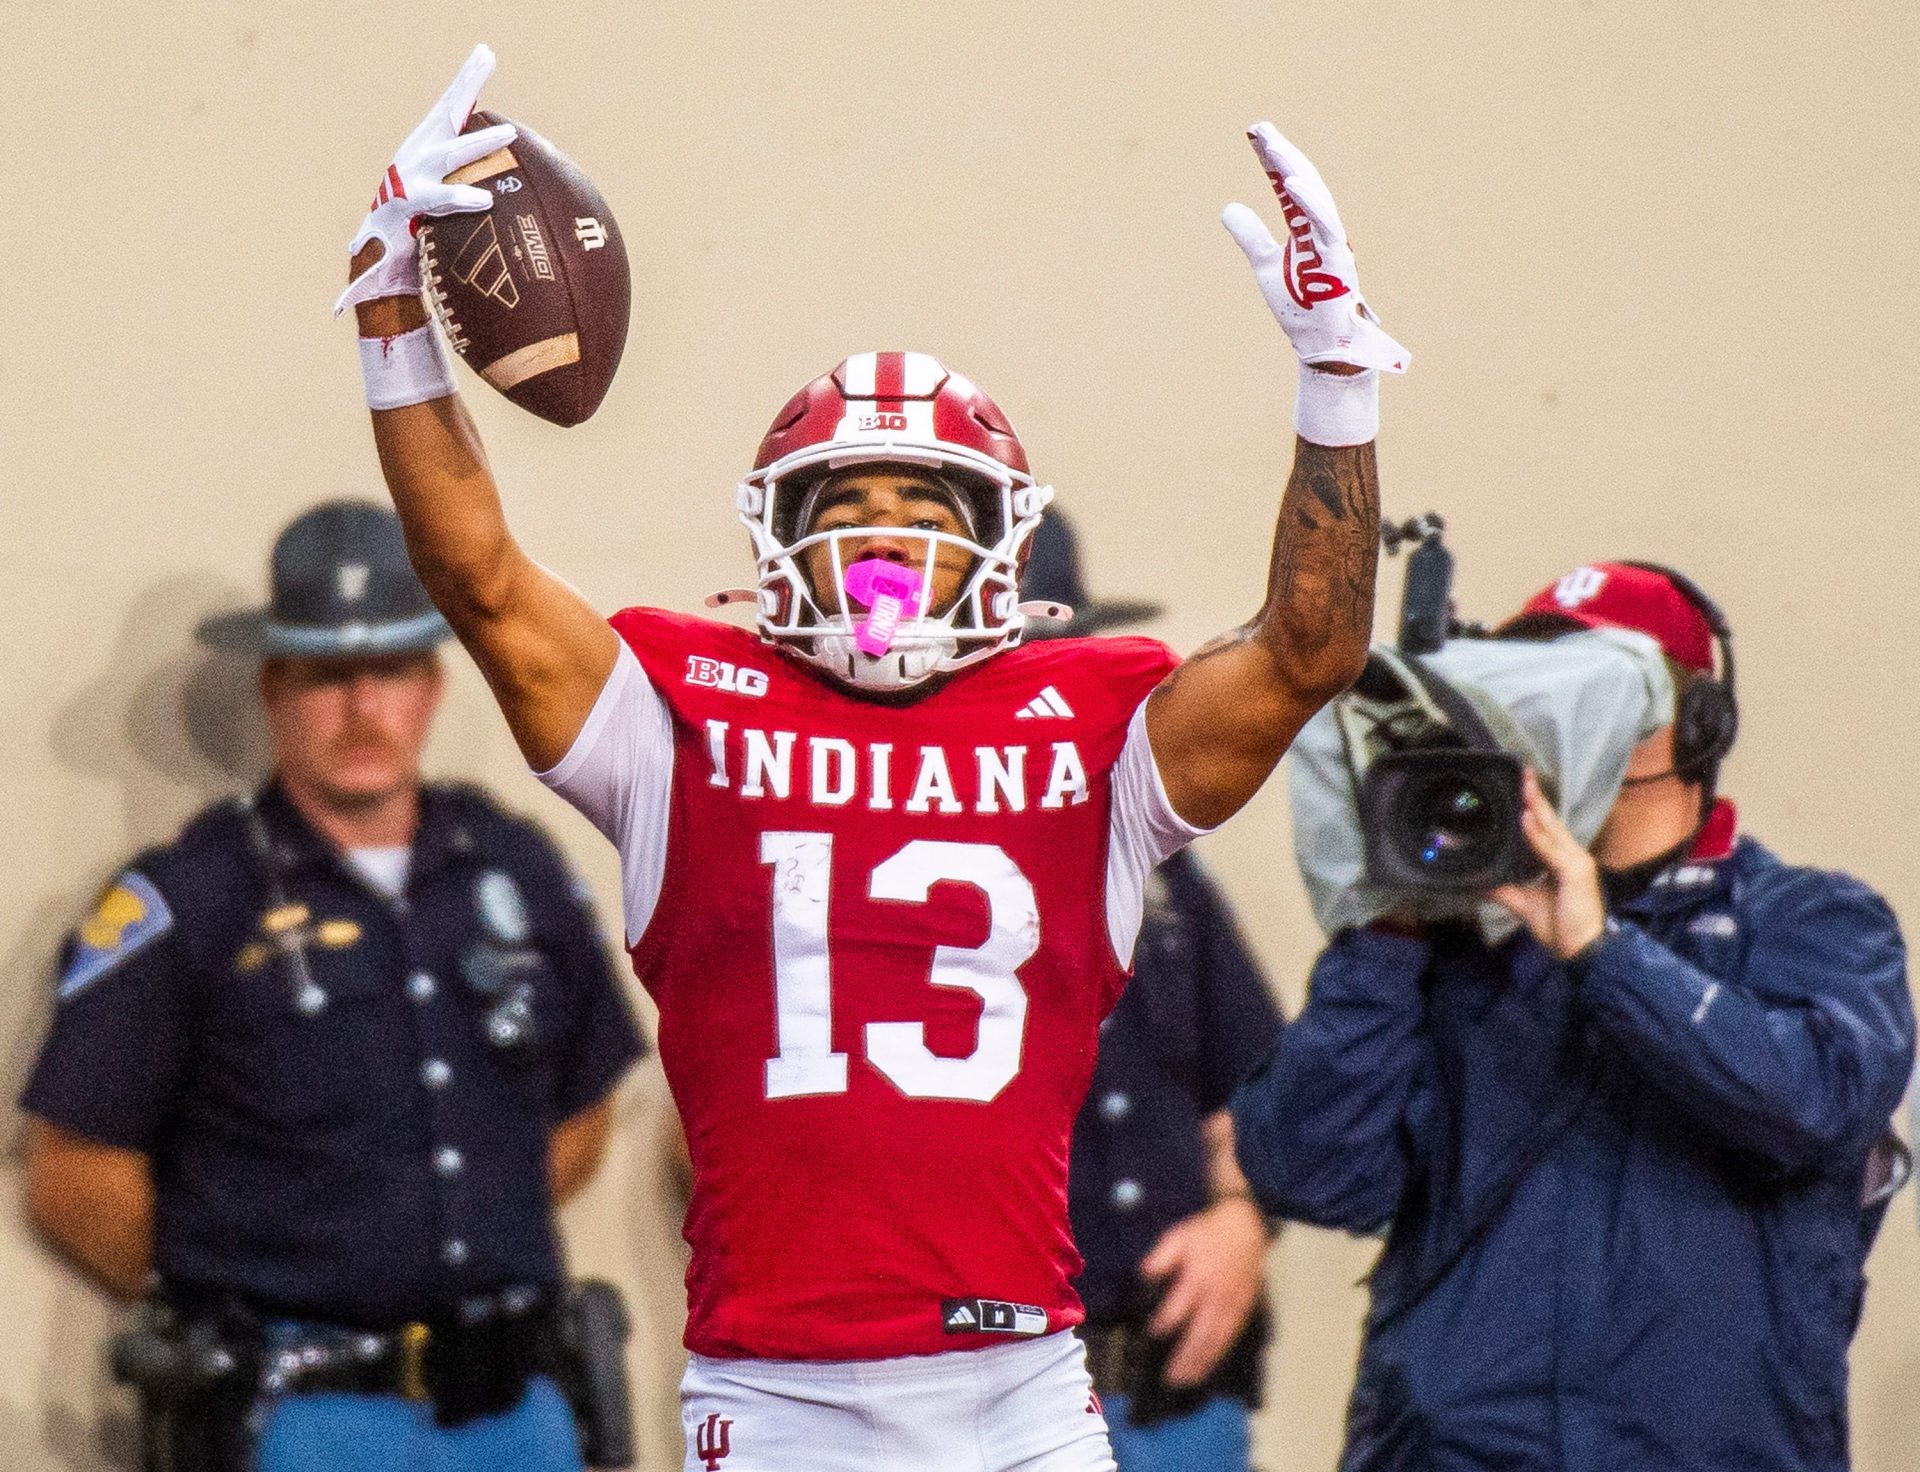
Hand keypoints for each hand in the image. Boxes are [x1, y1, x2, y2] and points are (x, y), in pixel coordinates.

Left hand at [333, 45, 517, 316]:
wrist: (386, 216)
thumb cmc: (389, 248)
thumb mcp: (375, 269)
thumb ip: (358, 289)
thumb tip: (336, 312)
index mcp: (409, 200)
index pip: (434, 198)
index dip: (456, 200)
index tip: (482, 202)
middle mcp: (418, 166)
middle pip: (449, 154)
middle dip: (474, 148)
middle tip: (504, 135)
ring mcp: (426, 145)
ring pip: (449, 113)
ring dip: (468, 86)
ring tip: (485, 57)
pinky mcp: (437, 133)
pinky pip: (458, 105)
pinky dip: (471, 80)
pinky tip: (485, 54)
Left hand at [1138, 1197, 1269, 1386]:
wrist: (1244, 1228)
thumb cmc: (1206, 1233)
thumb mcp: (1179, 1236)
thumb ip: (1162, 1256)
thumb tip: (1145, 1274)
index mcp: (1198, 1277)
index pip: (1179, 1307)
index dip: (1165, 1321)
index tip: (1152, 1332)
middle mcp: (1216, 1295)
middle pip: (1200, 1332)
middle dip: (1185, 1356)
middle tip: (1171, 1377)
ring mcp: (1232, 1305)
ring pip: (1217, 1339)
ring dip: (1202, 1362)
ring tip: (1187, 1380)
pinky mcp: (1243, 1309)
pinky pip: (1231, 1336)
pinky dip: (1220, 1354)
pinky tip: (1209, 1366)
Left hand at [1222, 123, 1407, 372]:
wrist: (1320, 343)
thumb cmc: (1299, 306)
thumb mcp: (1263, 264)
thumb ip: (1250, 234)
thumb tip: (1229, 206)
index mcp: (1304, 227)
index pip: (1287, 185)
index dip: (1271, 159)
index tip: (1254, 133)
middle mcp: (1320, 228)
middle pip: (1302, 181)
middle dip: (1281, 154)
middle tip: (1258, 128)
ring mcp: (1331, 242)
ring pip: (1314, 196)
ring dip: (1293, 168)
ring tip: (1271, 145)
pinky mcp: (1337, 260)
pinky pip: (1324, 224)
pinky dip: (1308, 201)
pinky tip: (1289, 181)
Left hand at [1488, 769, 1606, 959]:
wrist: (1581, 949)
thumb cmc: (1560, 926)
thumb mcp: (1524, 903)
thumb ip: (1504, 889)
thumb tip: (1480, 882)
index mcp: (1561, 859)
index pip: (1546, 827)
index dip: (1534, 807)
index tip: (1521, 786)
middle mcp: (1571, 854)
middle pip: (1550, 820)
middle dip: (1535, 797)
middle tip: (1522, 772)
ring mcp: (1576, 861)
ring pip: (1552, 828)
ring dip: (1536, 806)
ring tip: (1523, 786)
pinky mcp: (1576, 871)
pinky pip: (1551, 849)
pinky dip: (1536, 834)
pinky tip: (1525, 819)